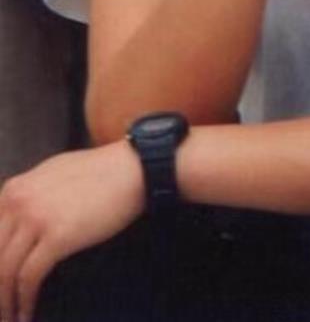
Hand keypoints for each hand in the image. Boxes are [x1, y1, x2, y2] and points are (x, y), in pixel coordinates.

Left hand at [0, 142, 143, 321]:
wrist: (131, 169)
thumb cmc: (99, 172)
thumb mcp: (53, 174)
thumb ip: (29, 196)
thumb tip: (16, 221)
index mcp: (14, 188)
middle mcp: (18, 202)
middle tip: (0, 307)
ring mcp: (36, 218)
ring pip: (5, 271)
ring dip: (4, 301)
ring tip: (10, 319)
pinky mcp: (57, 236)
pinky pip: (29, 278)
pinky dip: (24, 301)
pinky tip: (27, 315)